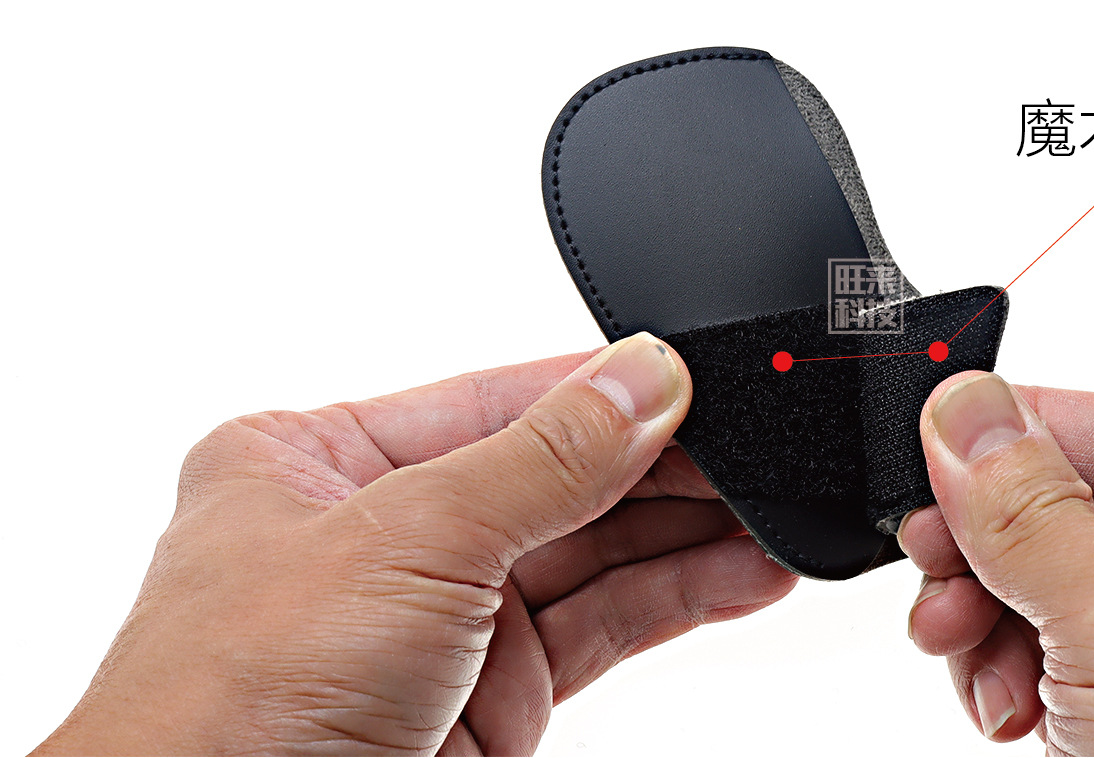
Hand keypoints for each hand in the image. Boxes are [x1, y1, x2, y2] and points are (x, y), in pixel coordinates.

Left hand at [36, 333, 795, 755]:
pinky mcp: (492, 695)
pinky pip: (602, 627)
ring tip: (779, 516)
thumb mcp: (405, 540)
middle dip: (664, 467)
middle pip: (557, 476)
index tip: (702, 384)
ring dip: (690, 536)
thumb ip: (541, 458)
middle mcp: (383, 533)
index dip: (608, 394)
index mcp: (322, 461)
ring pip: (592, 556)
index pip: (500, 401)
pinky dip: (677, 600)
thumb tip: (643, 380)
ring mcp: (442, 618)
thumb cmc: (232, 707)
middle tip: (764, 452)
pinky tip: (742, 574)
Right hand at [899, 372, 1093, 754]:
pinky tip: (1003, 711)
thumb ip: (1038, 518)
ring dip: (995, 620)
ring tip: (971, 665)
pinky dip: (1014, 678)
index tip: (925, 452)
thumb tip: (967, 413)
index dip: (1022, 437)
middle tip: (932, 572)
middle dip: (997, 549)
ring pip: (1066, 594)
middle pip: (1091, 514)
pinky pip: (1069, 666)